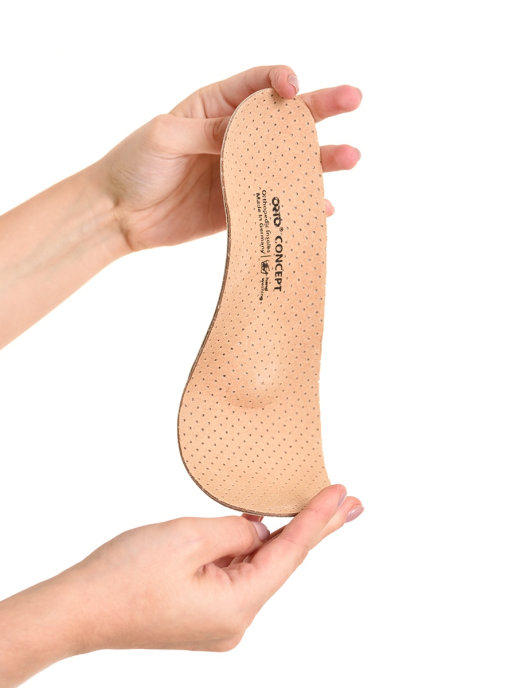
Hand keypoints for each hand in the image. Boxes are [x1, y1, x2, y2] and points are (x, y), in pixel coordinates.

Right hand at [0, 485, 362, 686]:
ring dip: (280, 536)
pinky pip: (237, 575)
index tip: (342, 493)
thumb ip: (237, 531)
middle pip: (282, 563)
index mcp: (238, 606)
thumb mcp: (189, 537)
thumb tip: (259, 532)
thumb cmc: (124, 576)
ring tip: (314, 508)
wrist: (79, 610)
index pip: (291, 554)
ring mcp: (219, 622)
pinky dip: (251, 549)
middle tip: (352, 504)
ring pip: (258, 568)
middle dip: (317, 529)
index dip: (319, 520)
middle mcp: (235, 621)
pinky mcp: (203, 614)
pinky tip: (261, 529)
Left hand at [94, 65, 361, 250]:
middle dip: (320, 108)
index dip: (280, 81)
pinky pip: (276, 202)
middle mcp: (235, 137)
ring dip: (321, 159)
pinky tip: (322, 206)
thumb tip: (250, 135)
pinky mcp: (240, 206)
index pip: (257, 85)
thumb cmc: (134, 164)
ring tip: (351, 156)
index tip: (293, 87)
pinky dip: (300, 204)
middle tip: (353, 98)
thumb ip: (210, 132)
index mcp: (215, 107)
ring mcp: (241, 172)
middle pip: (285, 119)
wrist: (119, 214)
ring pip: (289, 161)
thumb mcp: (165, 136)